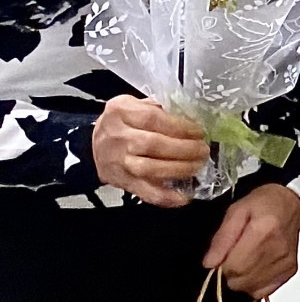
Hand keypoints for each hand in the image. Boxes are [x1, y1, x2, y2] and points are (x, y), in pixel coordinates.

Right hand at [92, 95, 208, 205]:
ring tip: (198, 166)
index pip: (153, 118)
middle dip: (184, 149)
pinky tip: (183, 196)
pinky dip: (165, 197)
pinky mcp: (121, 182)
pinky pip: (144, 192)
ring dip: (179, 169)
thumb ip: (162, 108)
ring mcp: (118, 162)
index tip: (199, 131)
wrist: (93, 144)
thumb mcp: (136, 104)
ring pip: (149, 169)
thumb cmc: (124, 121)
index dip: (180, 126)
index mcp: (122, 111)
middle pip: (152, 144)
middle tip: (203, 150)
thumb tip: (195, 117)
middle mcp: (117, 137)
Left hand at [203, 184, 299, 298]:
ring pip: (250, 288)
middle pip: (242, 280)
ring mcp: (286, 262)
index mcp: (264, 231)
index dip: (222, 264)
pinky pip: (263, 291)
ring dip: (242, 279)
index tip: (223, 255)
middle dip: (230, 273)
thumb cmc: (262, 204)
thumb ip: (222, 238)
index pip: (234, 267)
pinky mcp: (290, 270)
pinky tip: (256, 267)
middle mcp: (279, 249)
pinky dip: (255, 284)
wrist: (290, 203)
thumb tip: (209, 264)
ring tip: (245, 259)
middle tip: (234, 255)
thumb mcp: (236, 212)